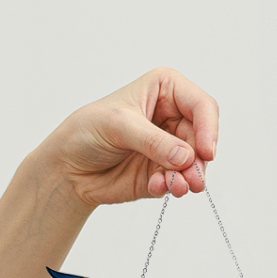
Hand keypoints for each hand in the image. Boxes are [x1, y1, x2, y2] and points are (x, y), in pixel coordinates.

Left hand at [39, 67, 219, 205]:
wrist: (67, 166)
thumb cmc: (86, 131)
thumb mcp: (118, 127)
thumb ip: (153, 141)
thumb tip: (186, 157)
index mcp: (165, 89)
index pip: (201, 105)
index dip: (209, 128)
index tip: (206, 153)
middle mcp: (172, 116)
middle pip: (202, 138)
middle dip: (198, 160)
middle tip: (192, 180)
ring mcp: (170, 145)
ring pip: (195, 163)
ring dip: (189, 177)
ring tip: (177, 188)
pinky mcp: (164, 171)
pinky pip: (179, 180)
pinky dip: (173, 187)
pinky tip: (158, 188)